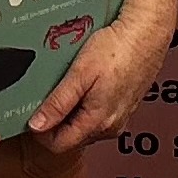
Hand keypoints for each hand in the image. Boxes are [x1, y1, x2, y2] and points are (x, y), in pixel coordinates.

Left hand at [28, 9, 172, 153]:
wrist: (147, 32)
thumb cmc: (118, 49)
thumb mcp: (80, 74)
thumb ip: (58, 103)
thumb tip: (37, 125)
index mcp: (98, 122)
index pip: (58, 145)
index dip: (40, 132)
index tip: (31, 112)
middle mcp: (111, 127)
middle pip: (72, 136)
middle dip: (55, 120)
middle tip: (47, 94)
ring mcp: (120, 117)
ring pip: (85, 125)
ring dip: (71, 111)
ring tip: (68, 84)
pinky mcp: (125, 106)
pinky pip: (98, 114)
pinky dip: (87, 103)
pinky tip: (87, 82)